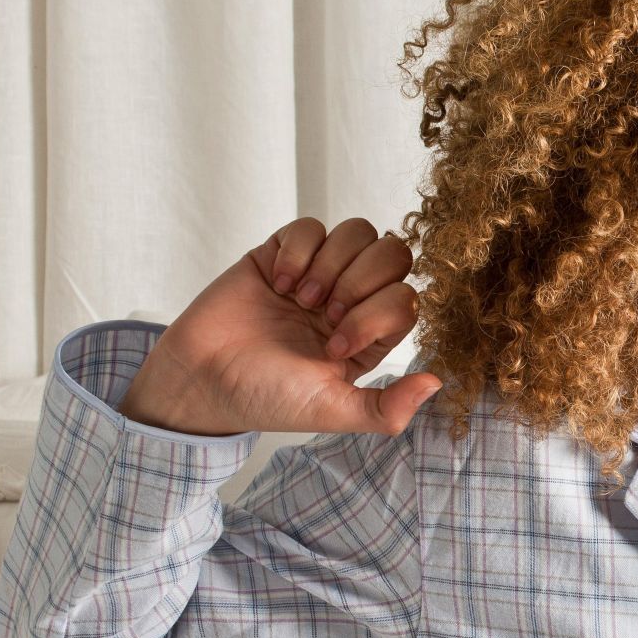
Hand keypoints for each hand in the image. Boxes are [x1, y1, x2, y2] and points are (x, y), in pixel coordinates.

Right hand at [116, 217, 442, 436]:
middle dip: (362, 280)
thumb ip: (386, 408)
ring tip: (300, 298)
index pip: (407, 298)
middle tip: (324, 313)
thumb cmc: (266, 398)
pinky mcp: (283, 253)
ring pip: (359, 232)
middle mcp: (352, 300)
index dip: (376, 315)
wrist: (201, 380)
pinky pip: (312, 226)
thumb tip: (437, 383)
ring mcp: (319, 273)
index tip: (335, 347)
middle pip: (394, 254)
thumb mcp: (332, 411)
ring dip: (331, 264)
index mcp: (371, 334)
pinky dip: (298, 251)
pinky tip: (277, 282)